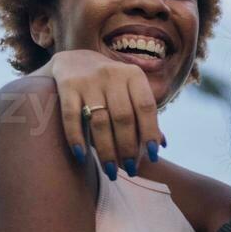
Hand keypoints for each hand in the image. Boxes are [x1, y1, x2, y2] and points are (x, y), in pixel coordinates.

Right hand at [44, 50, 163, 177]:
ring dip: (106, 150)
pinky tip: (82, 156)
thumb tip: (163, 145)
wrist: (73, 60)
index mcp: (133, 75)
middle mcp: (112, 75)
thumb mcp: (129, 90)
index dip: (150, 133)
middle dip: (128, 148)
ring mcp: (88, 80)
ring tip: (111, 171)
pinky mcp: (67, 86)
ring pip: (99, 121)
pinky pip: (72, 117)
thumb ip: (144, 115)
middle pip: (123, 118)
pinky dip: (77, 138)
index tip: (152, 157)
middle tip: (130, 169)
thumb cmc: (109, 84)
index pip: (146, 107)